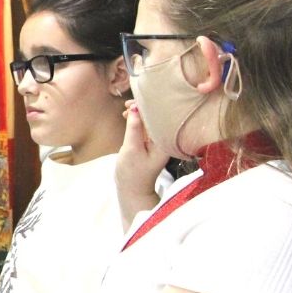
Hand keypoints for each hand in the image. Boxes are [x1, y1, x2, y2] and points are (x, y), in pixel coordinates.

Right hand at [116, 99, 167, 226]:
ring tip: (126, 110)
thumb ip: (133, 128)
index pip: (161, 117)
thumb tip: (135, 108)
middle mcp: (165, 139)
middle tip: (127, 105)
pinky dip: (137, 121)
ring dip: (139, 113)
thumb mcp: (131, 149)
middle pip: (157, 116)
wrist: (132, 189)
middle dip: (143, 108)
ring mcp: (158, 141)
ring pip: (150, 121)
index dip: (148, 106)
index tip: (132, 103)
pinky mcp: (150, 143)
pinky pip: (145, 127)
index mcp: (165, 140)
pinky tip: (128, 117)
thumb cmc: (133, 172)